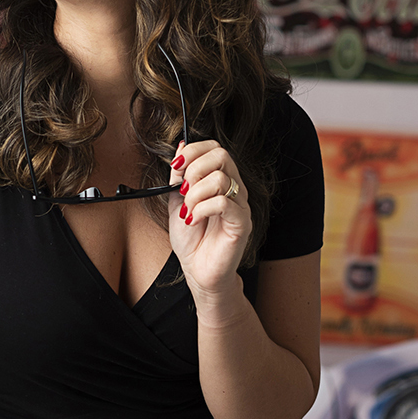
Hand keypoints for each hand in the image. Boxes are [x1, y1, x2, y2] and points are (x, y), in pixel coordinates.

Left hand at [168, 140, 250, 301]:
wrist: (197, 271)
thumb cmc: (191, 240)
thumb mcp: (177, 201)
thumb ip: (179, 177)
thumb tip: (180, 147)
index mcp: (221, 180)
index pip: (215, 148)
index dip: (194, 151)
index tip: (175, 166)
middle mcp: (235, 188)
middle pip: (222, 155)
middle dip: (194, 169)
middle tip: (183, 191)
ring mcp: (240, 205)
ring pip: (220, 178)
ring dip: (194, 194)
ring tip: (188, 212)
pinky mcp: (241, 222)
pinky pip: (223, 202)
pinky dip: (201, 209)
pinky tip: (193, 220)